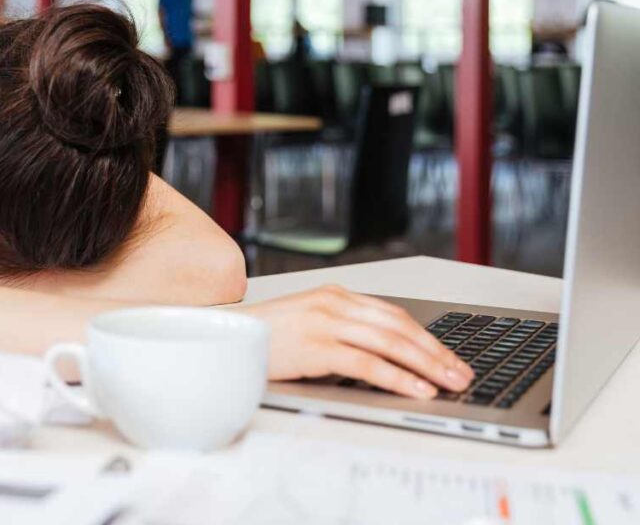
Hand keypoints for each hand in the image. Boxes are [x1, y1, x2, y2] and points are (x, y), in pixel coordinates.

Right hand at [247, 285, 473, 398]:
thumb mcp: (306, 323)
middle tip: (461, 372)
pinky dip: (397, 377)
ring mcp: (324, 323)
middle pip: (399, 327)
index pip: (393, 314)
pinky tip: (416, 389)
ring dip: (426, 365)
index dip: (426, 336)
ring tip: (449, 383)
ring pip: (390, 343)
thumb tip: (381, 356)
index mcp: (333, 295)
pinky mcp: (316, 347)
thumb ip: (340, 330)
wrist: (223, 337)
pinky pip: (367, 363)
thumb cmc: (263, 337)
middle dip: (436, 352)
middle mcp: (333, 304)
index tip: (448, 356)